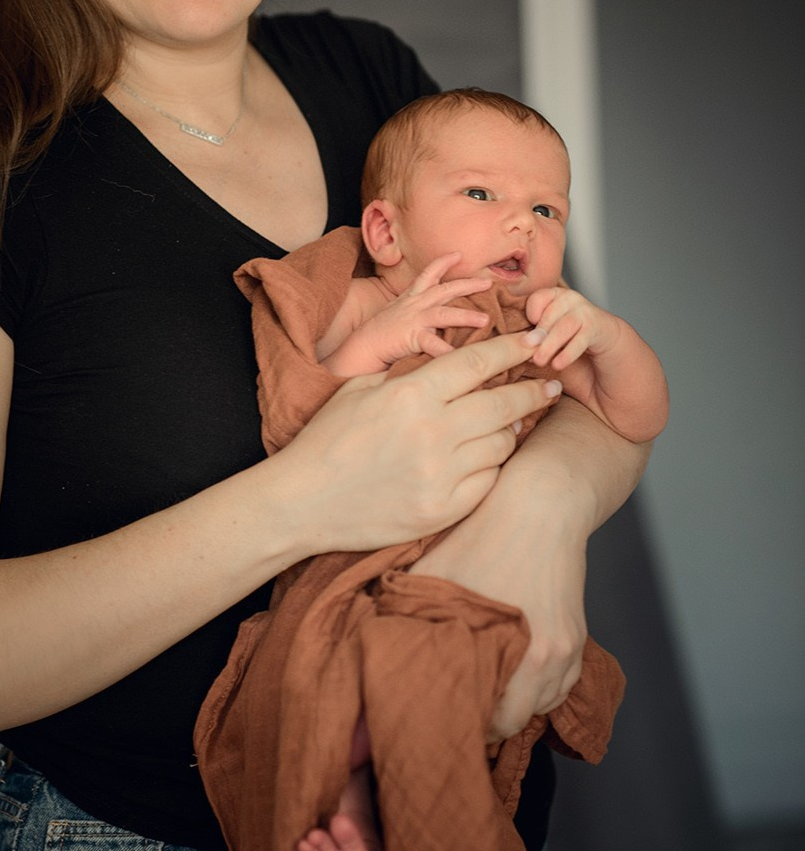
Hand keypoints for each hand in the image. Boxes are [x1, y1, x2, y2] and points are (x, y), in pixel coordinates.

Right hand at [276, 331, 562, 556]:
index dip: (513, 349)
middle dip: (532, 391)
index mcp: (412, 394)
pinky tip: (485, 459)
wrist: (302, 502)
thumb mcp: (363, 389)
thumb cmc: (328, 442)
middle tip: (548, 385)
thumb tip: (452, 361)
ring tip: (510, 425)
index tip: (534, 341)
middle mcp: (432, 432)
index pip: (479, 363)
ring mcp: (440, 474)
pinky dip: (491, 467)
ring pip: (501, 444)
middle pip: (504, 404)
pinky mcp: (444, 509)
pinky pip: (489, 481)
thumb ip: (410, 374)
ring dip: (509, 431)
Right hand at [344, 253, 492, 369]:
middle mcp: (414, 305)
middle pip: (445, 289)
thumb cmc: (381, 335)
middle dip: (468, 284)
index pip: (428, 274)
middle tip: (489, 283)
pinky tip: (461, 357)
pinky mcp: (411, 337)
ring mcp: (413, 320)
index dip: (443, 262)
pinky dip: (447, 351)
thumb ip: (418, 312)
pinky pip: (433, 344)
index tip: (459, 254)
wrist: (360, 348)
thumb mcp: (400, 315)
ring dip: (466, 316)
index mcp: (412, 298)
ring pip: (444, 313)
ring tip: (485, 320)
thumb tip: (437, 317)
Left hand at [524, 286, 619, 370]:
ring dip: (550, 344)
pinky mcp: (598, 328)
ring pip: (565, 325)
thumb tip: (515, 346)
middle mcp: (570, 300)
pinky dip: (568, 353)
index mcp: (555, 297)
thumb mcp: (549, 335)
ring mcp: (586, 312)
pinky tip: (557, 365)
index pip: (538, 297)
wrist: (606, 344)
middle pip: (550, 314)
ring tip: (539, 361)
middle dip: (537, 334)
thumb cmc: (570, 339)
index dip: (530, 312)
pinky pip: (581, 339)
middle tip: (525, 352)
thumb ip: (535, 336)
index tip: (524, 332)